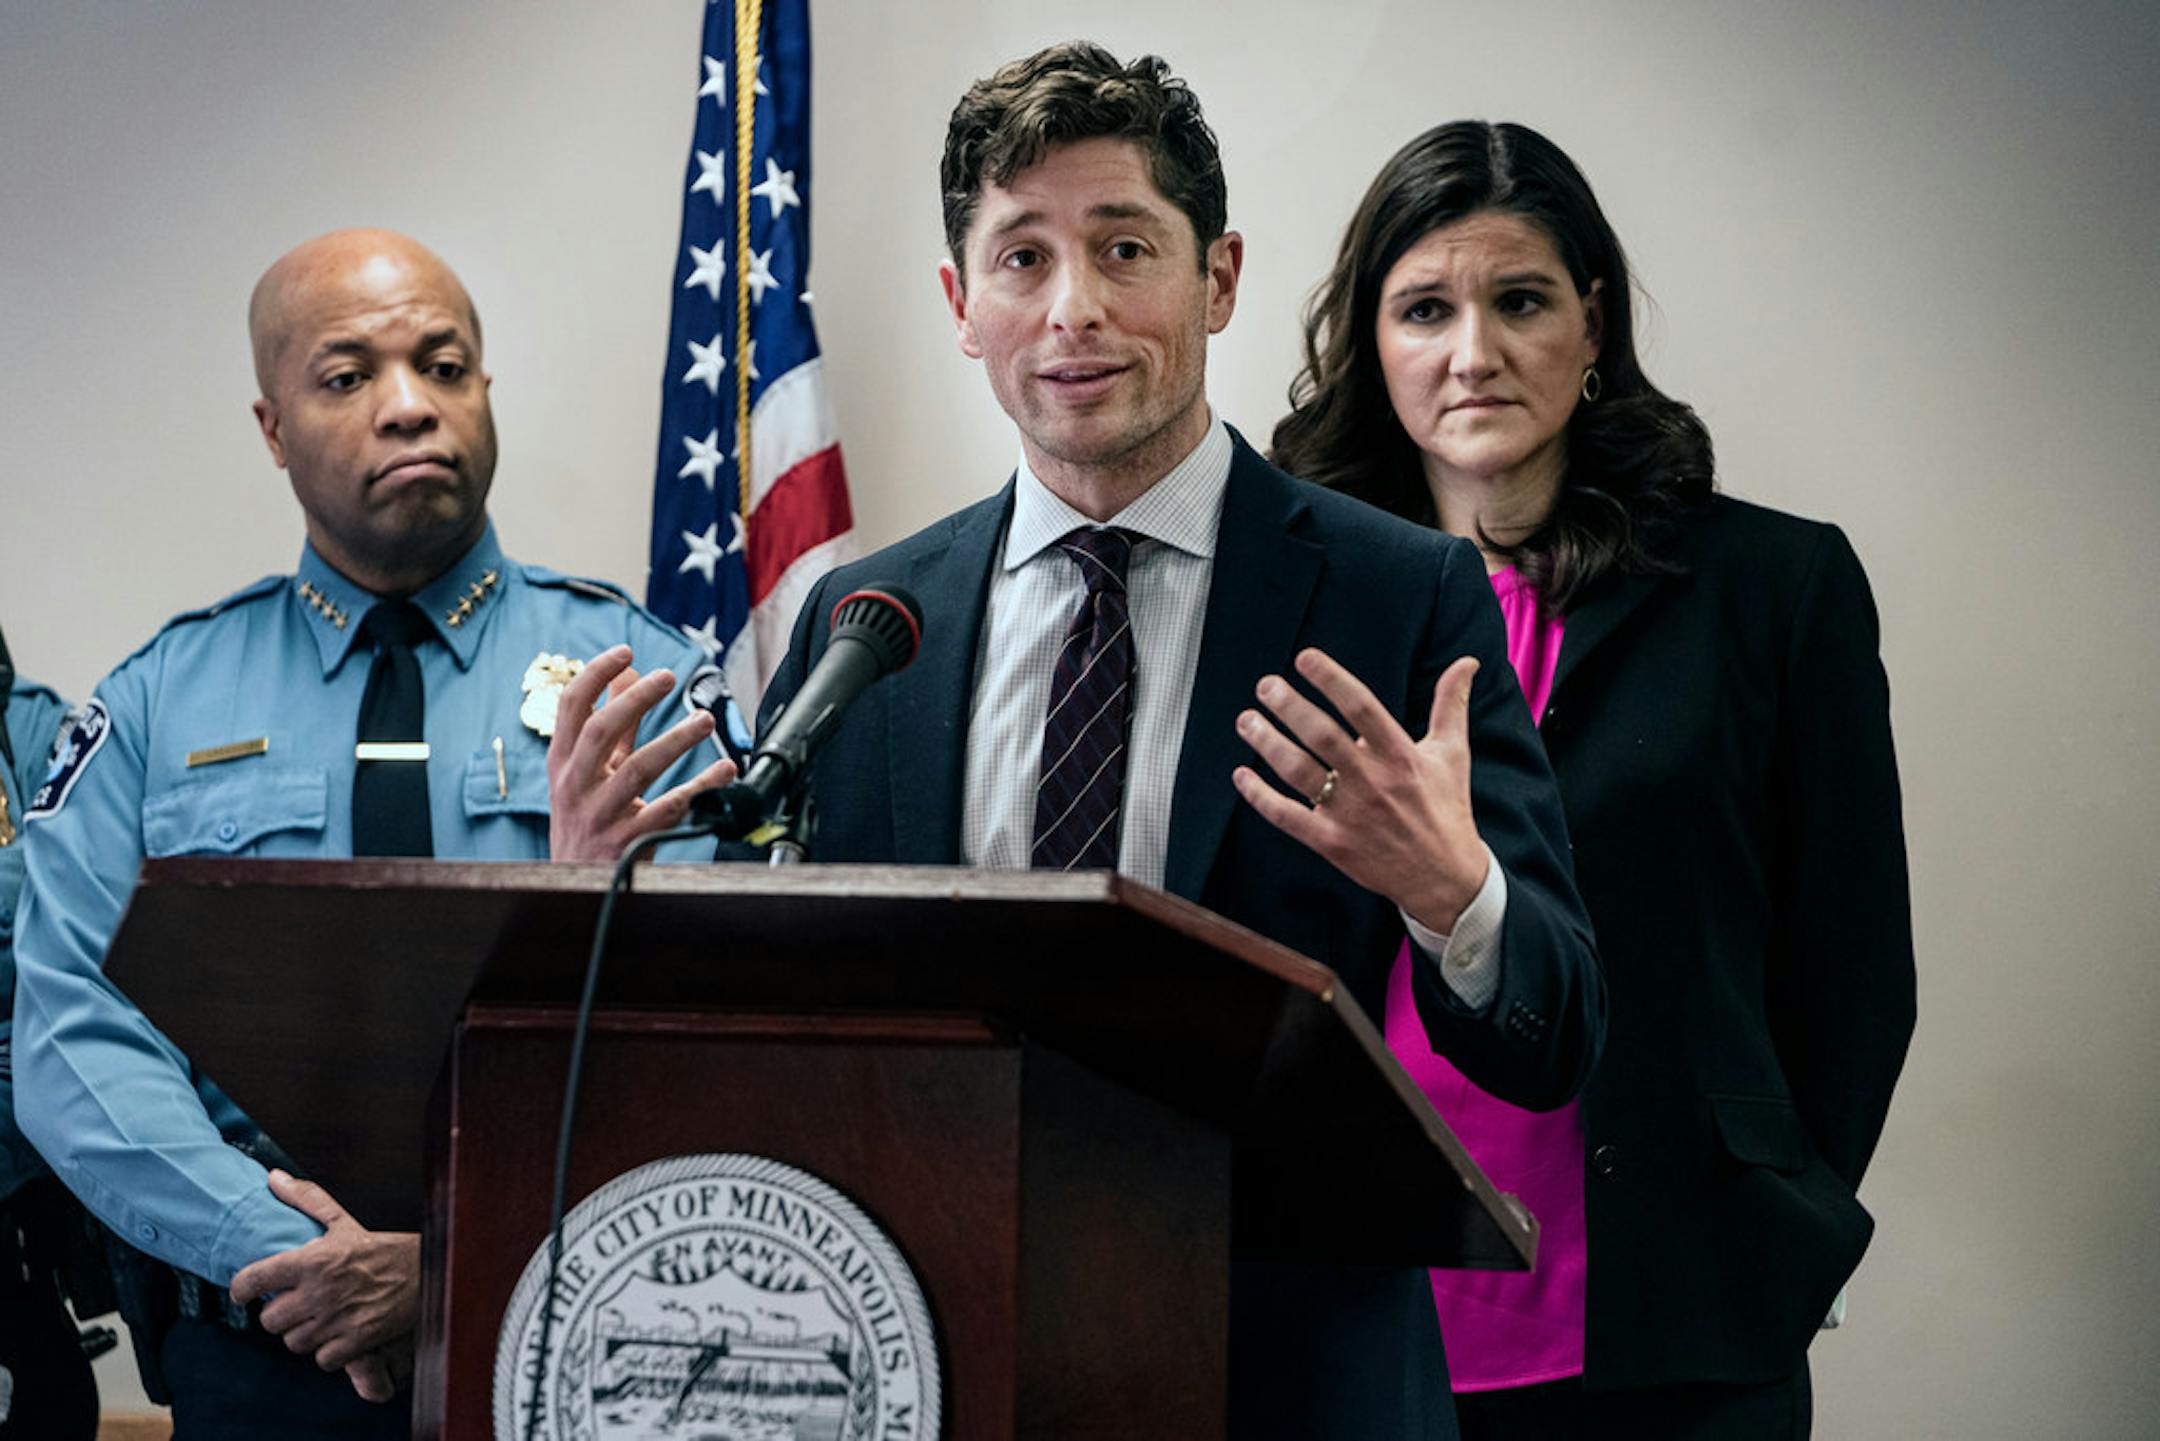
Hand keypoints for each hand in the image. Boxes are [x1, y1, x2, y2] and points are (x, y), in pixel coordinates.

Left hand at [230, 1170, 419, 1392]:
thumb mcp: (343, 1221)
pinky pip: (322, 1359)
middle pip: (270, 1321)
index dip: (241, 1289)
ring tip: (321, 1319)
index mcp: (313, 1260)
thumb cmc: (381, 1248)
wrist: (429, 1271)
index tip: (244, 1292)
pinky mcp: (357, 1342)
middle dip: (282, 1314)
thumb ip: (306, 1199)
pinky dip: (329, 1352)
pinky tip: (340, 1334)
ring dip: (305, 1334)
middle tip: (299, 1304)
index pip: (253, 1280)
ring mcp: (338, 1319)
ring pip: (294, 1342)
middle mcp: (321, 1291)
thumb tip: (273, 1177)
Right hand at [547, 645, 734, 860]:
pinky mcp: (627, 841)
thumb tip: (627, 672)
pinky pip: (668, 809)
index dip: (595, 674)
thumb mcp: (590, 771)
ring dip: (676, 740)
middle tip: (669, 677)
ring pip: (638, 769)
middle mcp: (575, 784)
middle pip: (601, 730)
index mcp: (563, 761)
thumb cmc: (587, 818)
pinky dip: (700, 787)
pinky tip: (724, 771)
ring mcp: (600, 814)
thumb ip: (613, 723)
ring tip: (705, 720)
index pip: (570, 706)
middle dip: (636, 699)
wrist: (576, 884)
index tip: (625, 651)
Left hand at [1231, 648, 1489, 932]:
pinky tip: (1241, 775)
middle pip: (1323, 736)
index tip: (1304, 658)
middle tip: (1265, 685)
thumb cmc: (1446, 808)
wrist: (1444, 877)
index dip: (1332, 680)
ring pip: (1298, 772)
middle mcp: (1373, 782)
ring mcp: (1350, 814)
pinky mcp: (1332, 843)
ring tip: (1247, 720)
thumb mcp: (1453, 753)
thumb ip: (1452, 704)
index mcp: (1401, 756)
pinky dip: (1260, 797)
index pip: (1362, 708)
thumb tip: (1467, 662)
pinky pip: (1287, 817)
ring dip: (1267, 743)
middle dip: (1289, 707)